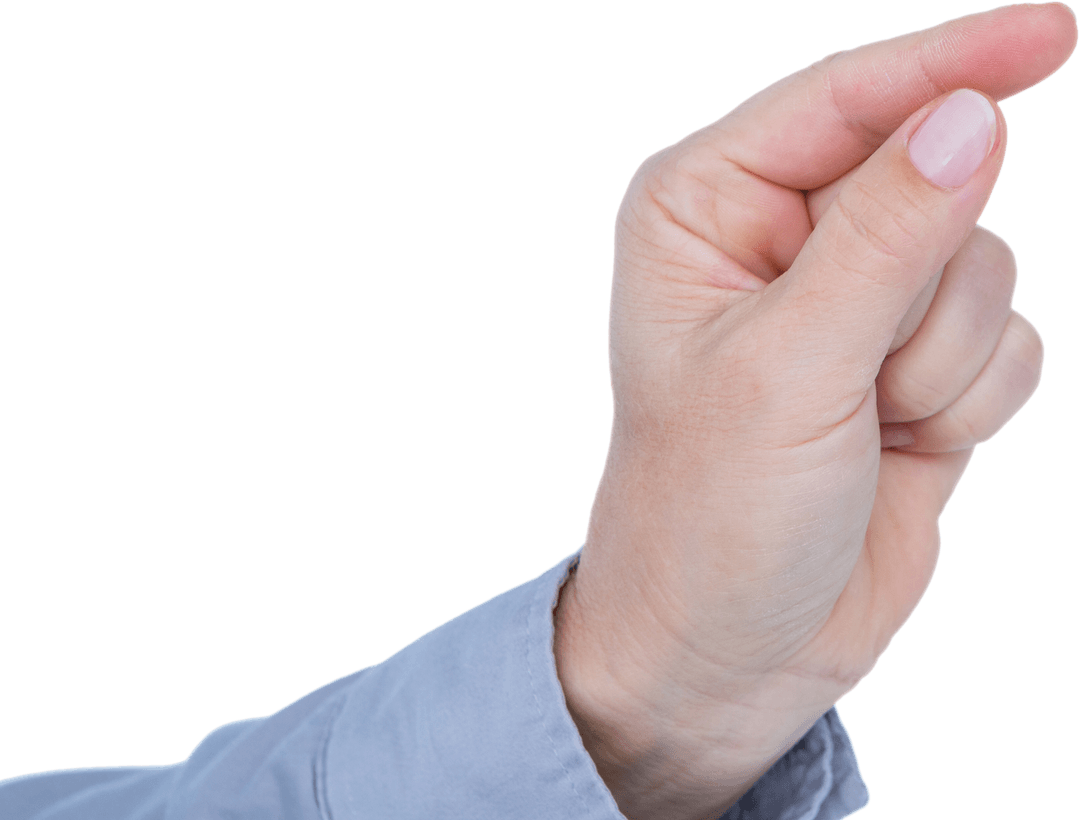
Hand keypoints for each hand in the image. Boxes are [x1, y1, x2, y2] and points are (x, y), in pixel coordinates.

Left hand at [553, 4, 1076, 818]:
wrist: (729, 646)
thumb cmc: (710, 514)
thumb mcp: (786, 370)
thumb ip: (884, 239)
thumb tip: (969, 117)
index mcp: (708, 210)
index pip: (845, 99)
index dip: (951, 64)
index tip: (1053, 32)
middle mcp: (779, 242)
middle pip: (934, 180)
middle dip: (923, 288)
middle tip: (859, 375)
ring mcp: (851, 304)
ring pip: (985, 267)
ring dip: (942, 361)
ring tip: (867, 426)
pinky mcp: (909, 365)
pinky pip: (1006, 341)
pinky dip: (968, 402)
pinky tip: (900, 448)